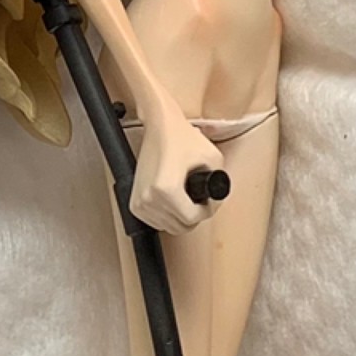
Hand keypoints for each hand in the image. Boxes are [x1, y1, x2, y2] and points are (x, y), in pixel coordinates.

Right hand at [129, 100, 227, 234]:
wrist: (160, 128)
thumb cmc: (181, 138)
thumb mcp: (213, 157)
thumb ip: (220, 183)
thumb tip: (215, 201)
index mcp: (166, 189)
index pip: (192, 218)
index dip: (208, 210)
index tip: (210, 199)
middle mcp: (149, 198)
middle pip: (180, 227)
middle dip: (195, 215)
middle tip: (201, 200)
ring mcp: (139, 202)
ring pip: (168, 227)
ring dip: (181, 217)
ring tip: (187, 198)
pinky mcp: (134, 203)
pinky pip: (156, 222)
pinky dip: (168, 216)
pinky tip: (174, 201)